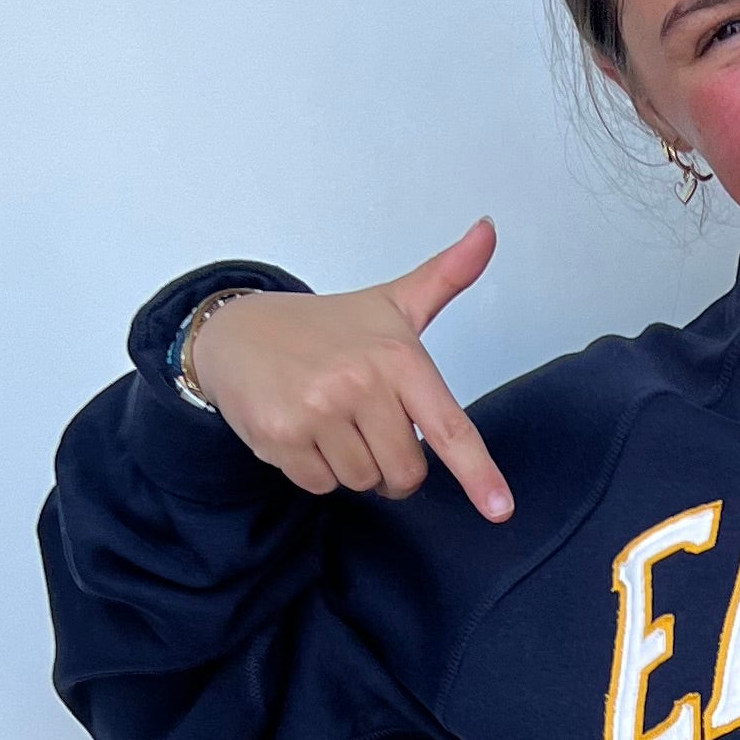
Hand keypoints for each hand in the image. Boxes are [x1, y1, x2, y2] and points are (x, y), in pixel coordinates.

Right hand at [189, 223, 511, 515]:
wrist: (238, 331)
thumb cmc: (327, 326)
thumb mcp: (391, 302)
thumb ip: (446, 276)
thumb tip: (489, 229)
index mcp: (398, 356)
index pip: (449, 427)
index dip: (478, 472)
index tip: (500, 509)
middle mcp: (360, 383)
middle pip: (405, 473)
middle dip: (394, 467)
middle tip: (370, 429)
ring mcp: (318, 411)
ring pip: (362, 482)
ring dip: (353, 467)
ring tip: (332, 423)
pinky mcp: (281, 436)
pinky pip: (321, 486)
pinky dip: (316, 471)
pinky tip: (303, 432)